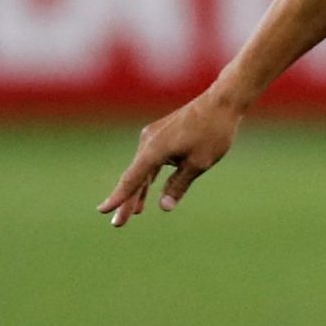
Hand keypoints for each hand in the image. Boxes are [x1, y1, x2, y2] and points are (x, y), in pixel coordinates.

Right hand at [98, 90, 246, 226]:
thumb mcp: (199, 163)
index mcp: (154, 150)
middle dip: (127, 201)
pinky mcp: (161, 134)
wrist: (222, 101)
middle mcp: (148, 142)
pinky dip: (149, 176)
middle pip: (134, 177)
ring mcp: (153, 136)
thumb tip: (164, 207)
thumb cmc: (213, 132)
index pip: (132, 179)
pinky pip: (151, 160)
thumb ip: (178, 185)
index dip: (118, 198)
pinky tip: (145, 191)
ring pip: (142, 169)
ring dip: (139, 190)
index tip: (103, 210)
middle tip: (118, 224)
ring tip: (135, 213)